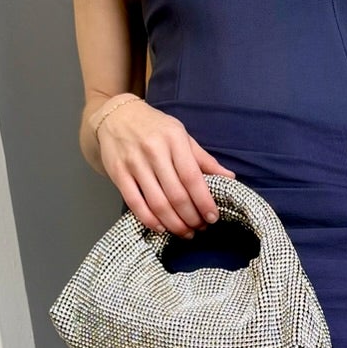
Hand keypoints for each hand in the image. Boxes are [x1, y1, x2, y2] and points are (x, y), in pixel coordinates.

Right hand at [92, 96, 235, 237]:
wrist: (117, 115)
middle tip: (199, 228)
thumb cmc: (155, 127)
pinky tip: (161, 228)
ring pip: (157, 203)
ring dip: (174, 223)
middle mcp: (154, 151)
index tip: (213, 217)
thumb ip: (203, 159)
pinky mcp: (118, 173)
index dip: (204, 201)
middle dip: (191, 217)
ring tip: (185, 232)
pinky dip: (149, 220)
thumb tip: (229, 178)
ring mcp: (134, 163)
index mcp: (174, 140)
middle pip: (176, 195)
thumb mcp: (182, 136)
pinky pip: (135, 203)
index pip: (192, 177)